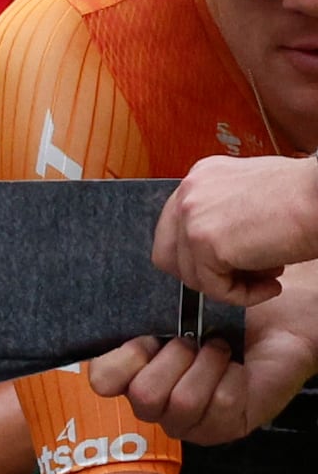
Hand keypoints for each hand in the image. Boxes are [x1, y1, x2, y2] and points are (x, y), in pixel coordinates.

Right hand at [94, 309, 317, 445]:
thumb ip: (139, 325)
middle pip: (144, 396)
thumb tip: (128, 336)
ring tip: (219, 351)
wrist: (275, 325)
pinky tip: (237, 369)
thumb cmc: (223, 317)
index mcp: (131, 374)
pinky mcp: (221, 430)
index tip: (150, 339)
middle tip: (193, 341)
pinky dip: (232, 375)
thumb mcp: (174, 313)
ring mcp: (186, 423)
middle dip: (176, 357)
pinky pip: (220, 403)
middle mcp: (154, 405)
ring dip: (208, 365)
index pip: (101, 381)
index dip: (125, 358)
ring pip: (183, 403)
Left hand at [152, 155, 317, 301]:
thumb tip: (217, 249)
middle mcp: (189, 192)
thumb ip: (225, 215)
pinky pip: (212, 288)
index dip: (202, 255)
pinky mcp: (204, 242)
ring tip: (268, 278)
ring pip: (191, 275)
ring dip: (230, 285)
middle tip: (244, 277)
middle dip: (205, 274)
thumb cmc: (307, 197)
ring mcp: (192, 216)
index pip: (176, 229)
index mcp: (201, 178)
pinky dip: (242, 296)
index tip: (232, 265)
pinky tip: (271, 287)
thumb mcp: (253, 197)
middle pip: (169, 254)